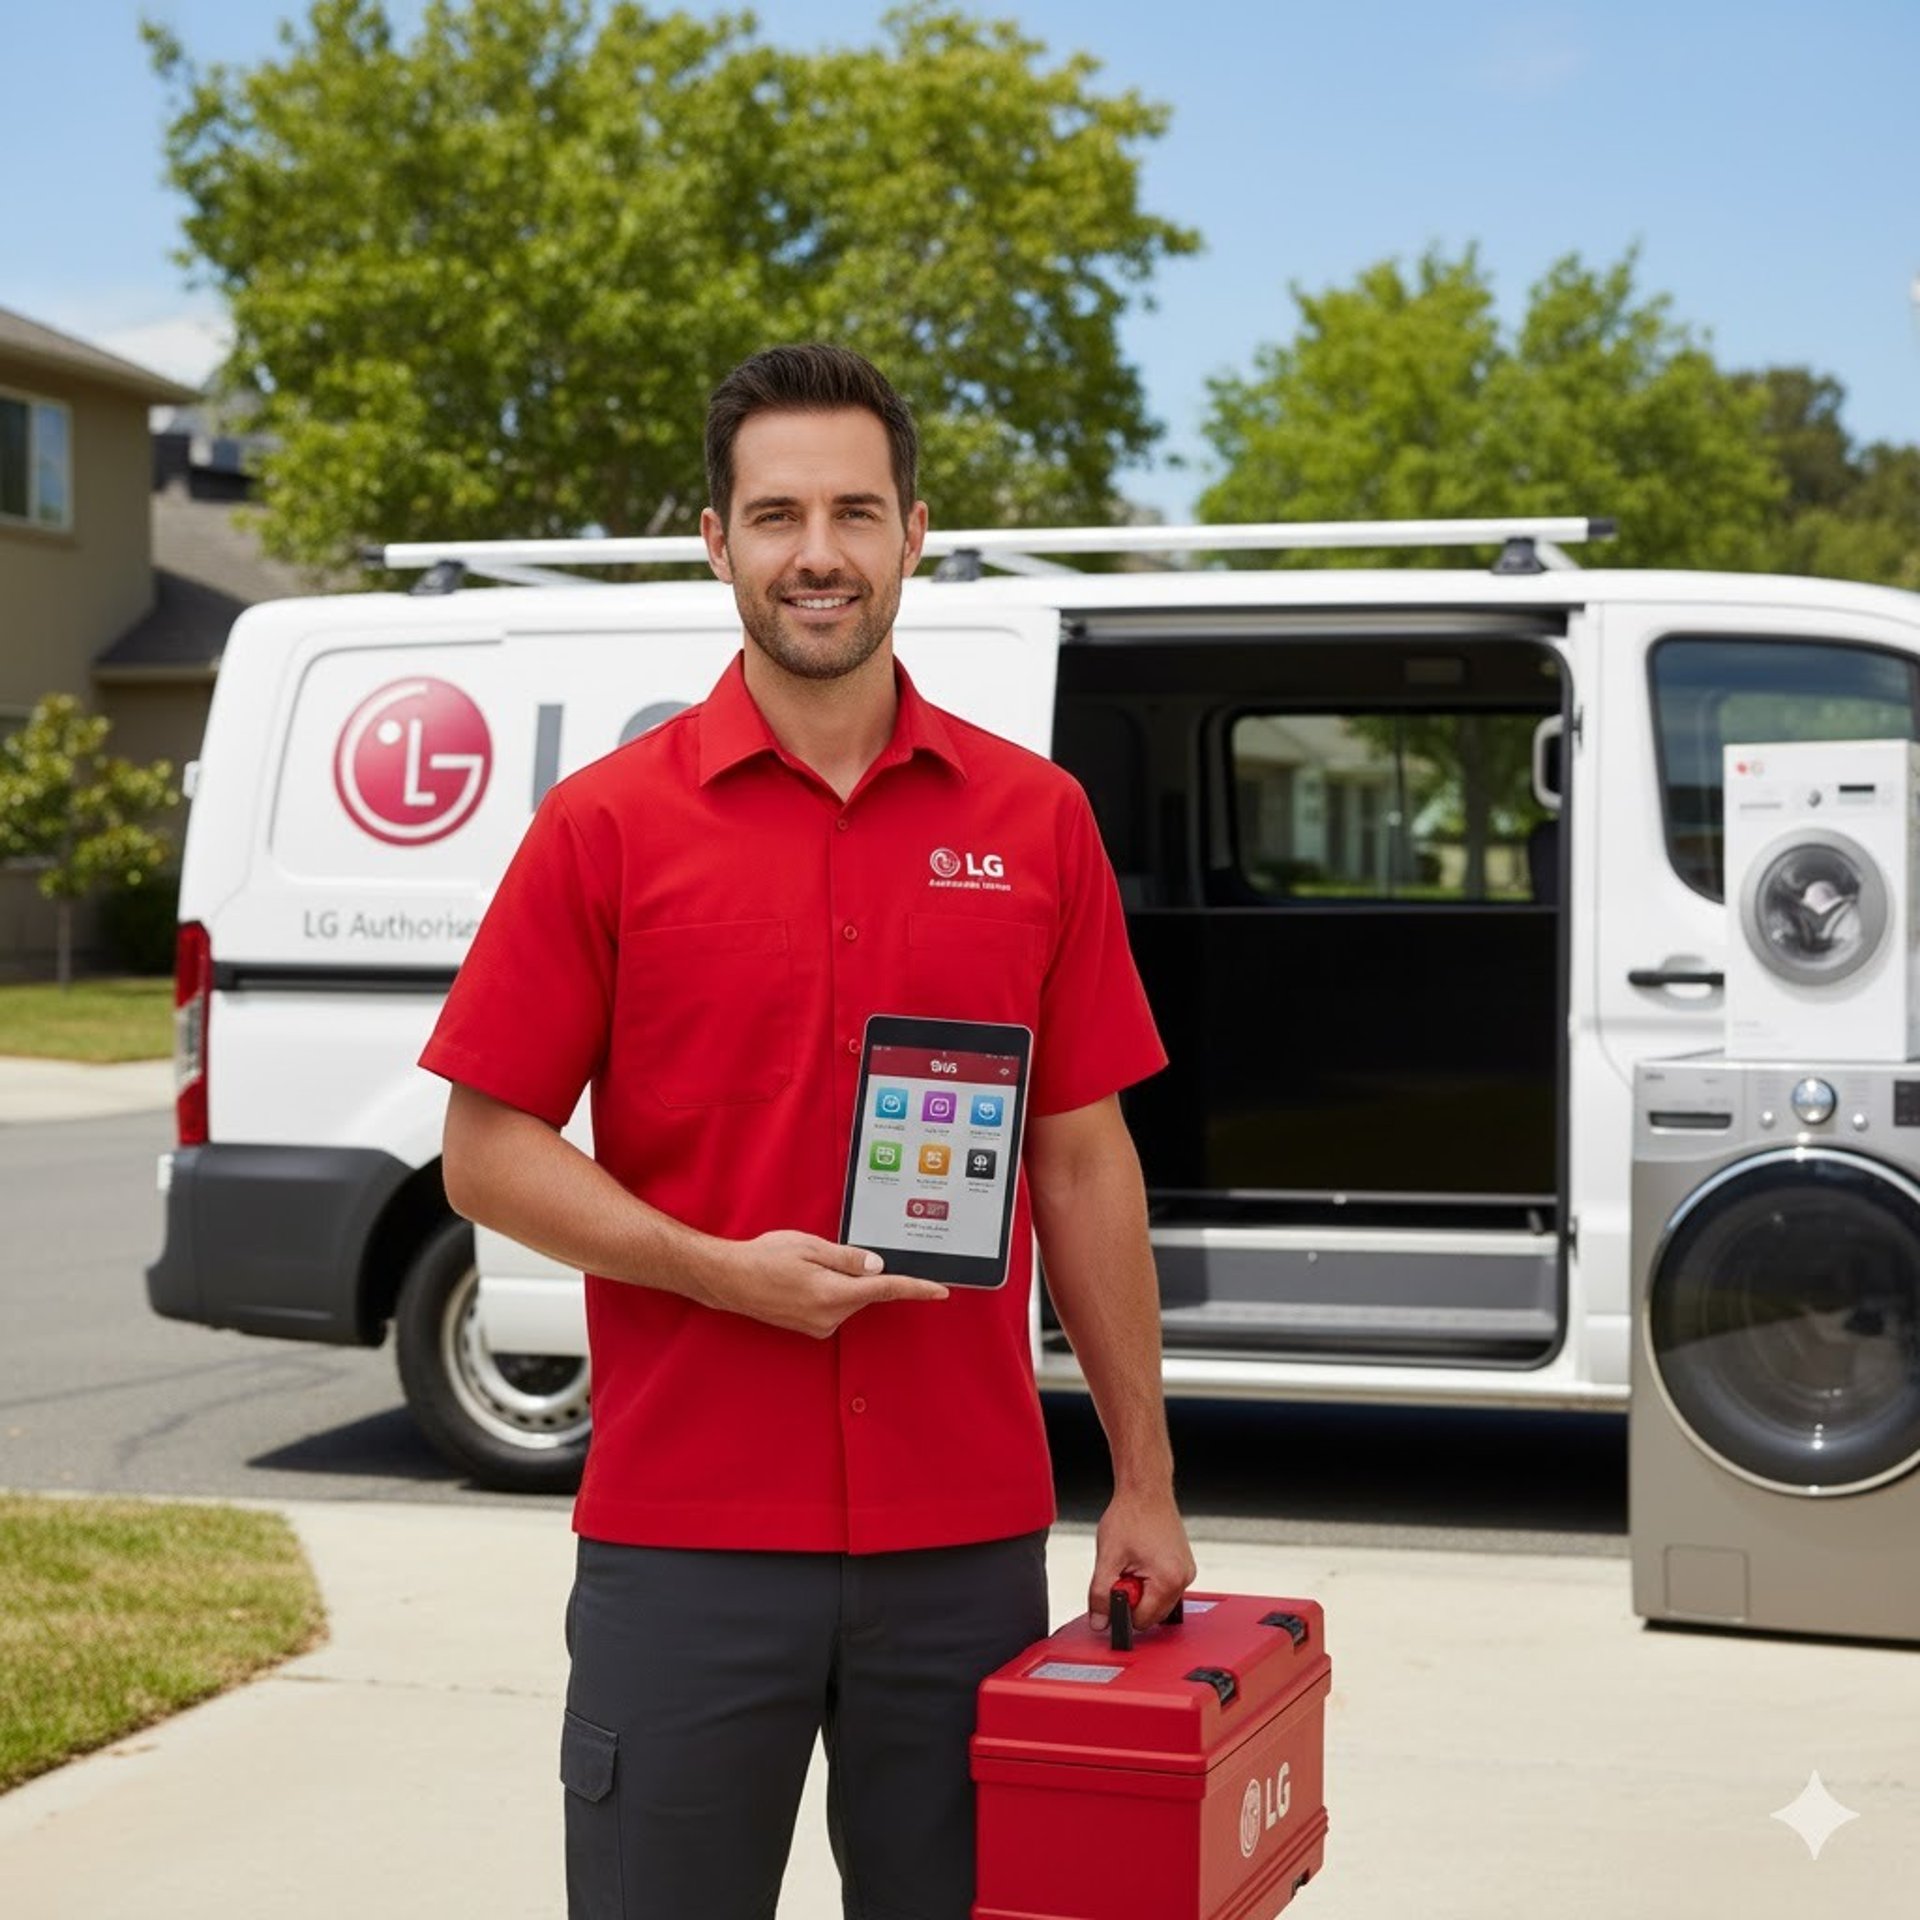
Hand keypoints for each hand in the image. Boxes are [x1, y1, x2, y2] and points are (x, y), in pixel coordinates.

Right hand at [698, 1231, 946, 1338]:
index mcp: (833, 1293)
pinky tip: (803, 1280)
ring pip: (849, 1299)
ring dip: (839, 1281)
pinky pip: (834, 1306)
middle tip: (823, 1255)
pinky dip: (829, 1291)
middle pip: (865, 1292)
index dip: (916, 1289)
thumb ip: (847, 1258)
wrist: (729, 1280)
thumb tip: (877, 1266)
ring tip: (803, 1267)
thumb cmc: (765, 1258)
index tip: (940, 1290)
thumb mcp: (809, 1246)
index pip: (885, 1290)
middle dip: (858, 1272)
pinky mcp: (811, 1329)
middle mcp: (829, 1316)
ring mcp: (819, 1326)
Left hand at [1086, 1488, 1195, 1634]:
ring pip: (1158, 1602)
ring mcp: (1186, 1572)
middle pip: (1152, 1614)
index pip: (1141, 1621)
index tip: (1116, 1584)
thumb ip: (1101, 1594)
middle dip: (1133, 1597)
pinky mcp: (1184, 1566)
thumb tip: (1099, 1622)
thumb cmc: (1130, 1515)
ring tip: (1133, 1561)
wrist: (1145, 1489)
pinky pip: (1164, 1587)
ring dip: (1141, 1588)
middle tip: (1124, 1568)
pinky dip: (1150, 1580)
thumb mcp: (1108, 1557)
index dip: (1122, 1607)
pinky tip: (1142, 1558)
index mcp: (1168, 1580)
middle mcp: (1184, 1579)